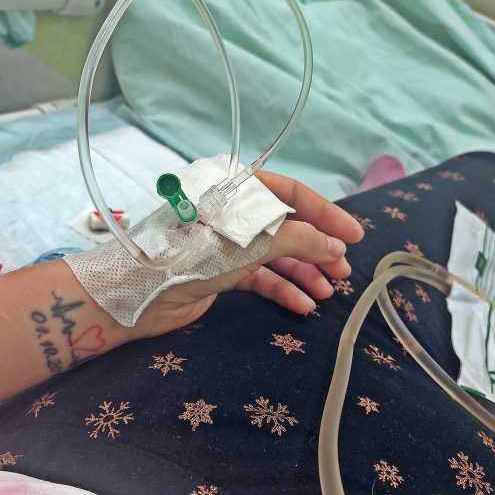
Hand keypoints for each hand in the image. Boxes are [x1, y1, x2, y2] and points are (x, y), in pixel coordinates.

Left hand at [127, 172, 363, 340]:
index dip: (326, 213)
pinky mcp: (218, 272)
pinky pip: (259, 277)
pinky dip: (281, 289)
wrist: (139, 293)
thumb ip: (298, 240)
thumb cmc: (194, 254)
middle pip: (285, 226)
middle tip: (344, 269)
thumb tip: (336, 247)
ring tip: (330, 292)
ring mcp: (225, 244)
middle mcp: (231, 213)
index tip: (355, 236)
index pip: (290, 194)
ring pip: (275, 254)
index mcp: (234, 189)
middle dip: (317, 248)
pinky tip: (303, 305)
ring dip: (303, 272)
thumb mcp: (252, 242)